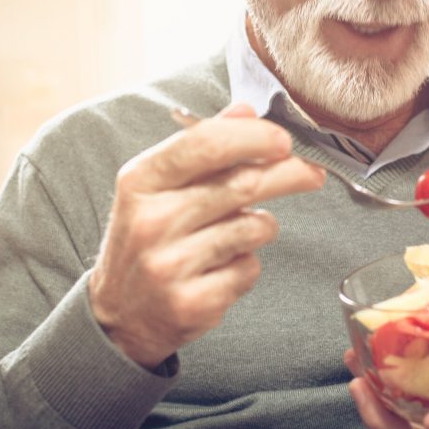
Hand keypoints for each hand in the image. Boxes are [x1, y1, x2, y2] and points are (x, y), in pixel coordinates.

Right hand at [88, 103, 324, 368]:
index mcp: (141, 180)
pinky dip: (246, 265)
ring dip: (260, 227)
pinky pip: (249, 270)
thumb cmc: (144, 241)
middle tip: (311, 173)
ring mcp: (170, 265)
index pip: (205, 143)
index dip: (254, 138)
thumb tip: (243, 111)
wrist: (118, 317)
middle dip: (287, 174)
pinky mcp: (191, 303)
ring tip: (239, 232)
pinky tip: (220, 268)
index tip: (283, 140)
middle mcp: (151, 221)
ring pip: (253, 229)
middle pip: (241, 184)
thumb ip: (201, 146)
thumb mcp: (157, 187)